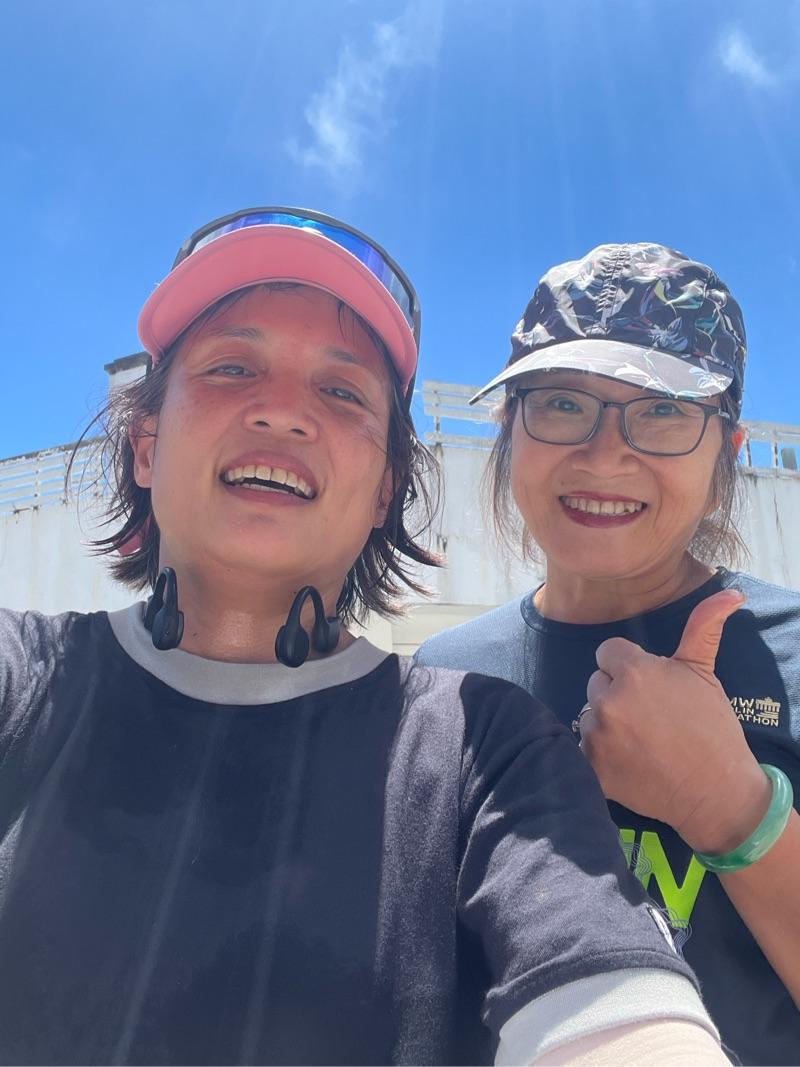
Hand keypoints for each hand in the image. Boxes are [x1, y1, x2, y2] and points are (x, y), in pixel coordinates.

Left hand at [579, 589, 769, 852]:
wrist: (714, 791)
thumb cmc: (712, 728)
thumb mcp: (704, 673)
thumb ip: (704, 627)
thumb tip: (730, 593)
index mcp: (634, 672)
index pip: (608, 653)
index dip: (629, 668)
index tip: (650, 690)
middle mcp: (609, 700)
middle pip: (597, 683)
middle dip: (617, 694)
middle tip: (649, 717)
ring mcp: (597, 734)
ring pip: (589, 714)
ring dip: (606, 723)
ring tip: (640, 739)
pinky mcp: (590, 765)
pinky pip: (582, 745)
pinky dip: (600, 752)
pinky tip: (627, 758)